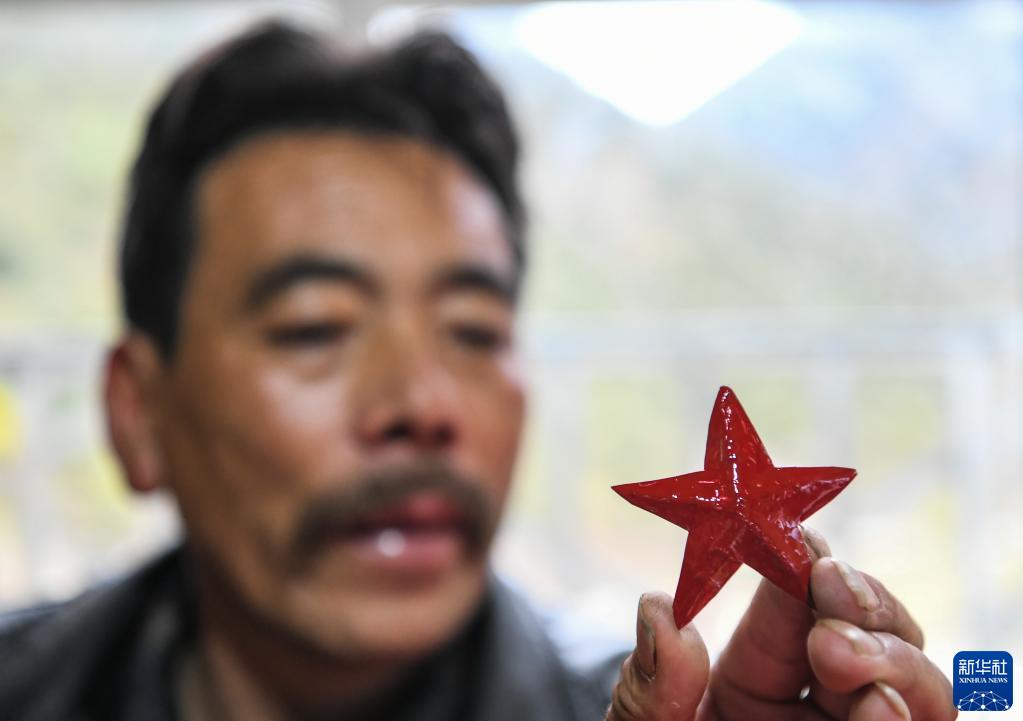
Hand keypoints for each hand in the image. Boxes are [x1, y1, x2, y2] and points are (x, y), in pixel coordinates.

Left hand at [605, 529, 955, 719]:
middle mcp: (814, 710)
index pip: (790, 614)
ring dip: (894, 665)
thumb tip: (660, 606)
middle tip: (828, 609)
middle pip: (870, 640)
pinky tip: (881, 713)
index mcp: (753, 683)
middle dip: (861, 611)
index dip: (803, 572)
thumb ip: (649, 688)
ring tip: (849, 662)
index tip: (805, 546)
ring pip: (912, 695)